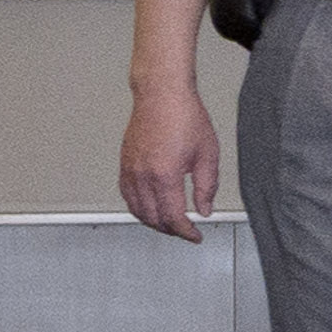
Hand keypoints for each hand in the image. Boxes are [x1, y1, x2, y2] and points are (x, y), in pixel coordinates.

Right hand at [121, 80, 224, 241]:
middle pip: (153, 218)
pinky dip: (137, 208)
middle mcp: (143, 175)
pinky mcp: (124, 163)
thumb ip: (206, 186)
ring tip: (169, 224)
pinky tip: (149, 208)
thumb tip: (204, 209)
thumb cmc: (184, 117)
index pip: (173, 217)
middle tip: (185, 232)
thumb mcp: (207, 154)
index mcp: (165, 175)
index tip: (195, 236)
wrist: (162, 95)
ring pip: (136, 210)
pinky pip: (126, 195)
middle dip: (170, 230)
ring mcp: (130, 170)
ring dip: (152, 222)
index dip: (186, 232)